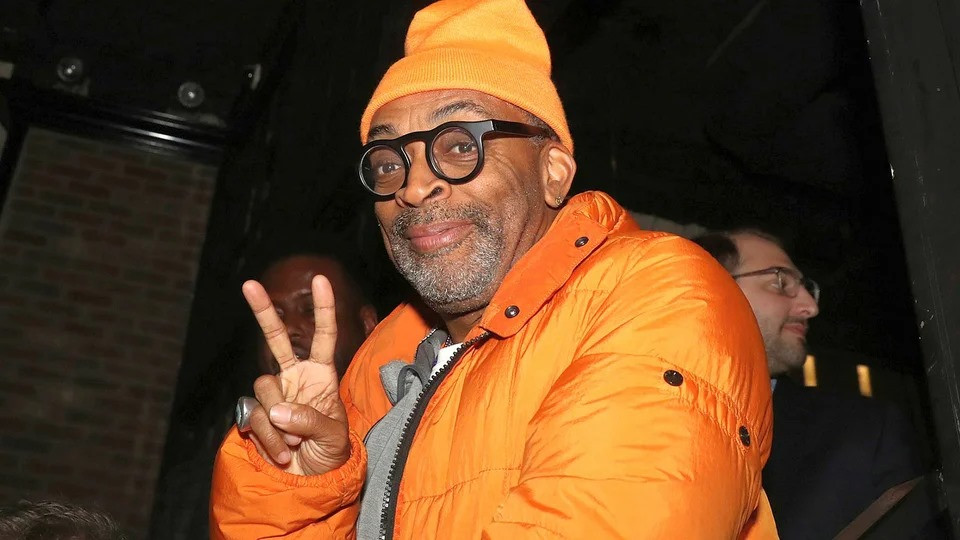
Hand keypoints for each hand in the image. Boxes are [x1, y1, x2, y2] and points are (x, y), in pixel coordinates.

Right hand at [241, 275, 349, 475]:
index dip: (323, 308)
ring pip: (264, 390)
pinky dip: (268, 438)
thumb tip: (278, 410)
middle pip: (276, 339)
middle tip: (249, 284)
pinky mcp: (256, 415)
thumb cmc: (330, 455)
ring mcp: (273, 396)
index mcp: (321, 376)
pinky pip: (254, 417)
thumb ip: (309, 420)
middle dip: (262, 312)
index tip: (321, 279)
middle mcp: (294, 379)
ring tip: (295, 445)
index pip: (323, 336)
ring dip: (279, 423)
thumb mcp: (332, 437)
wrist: (308, 482)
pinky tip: (281, 451)